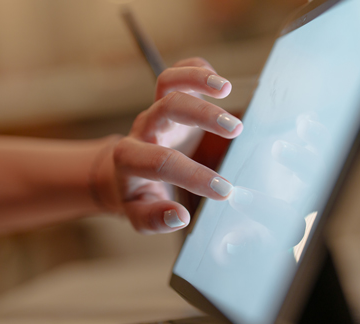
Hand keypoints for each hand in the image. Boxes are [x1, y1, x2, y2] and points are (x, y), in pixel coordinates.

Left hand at [98, 58, 242, 233]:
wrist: (123, 171)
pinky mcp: (166, 98)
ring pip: (168, 82)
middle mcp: (143, 129)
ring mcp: (155, 110)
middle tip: (236, 130)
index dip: (192, 175)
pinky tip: (221, 86)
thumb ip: (154, 218)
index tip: (224, 190)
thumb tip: (179, 217)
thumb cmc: (137, 193)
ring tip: (227, 89)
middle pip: (166, 108)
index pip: (161, 162)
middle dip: (201, 115)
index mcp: (130, 159)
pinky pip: (177, 73)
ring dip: (197, 79)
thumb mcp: (138, 214)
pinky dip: (197, 69)